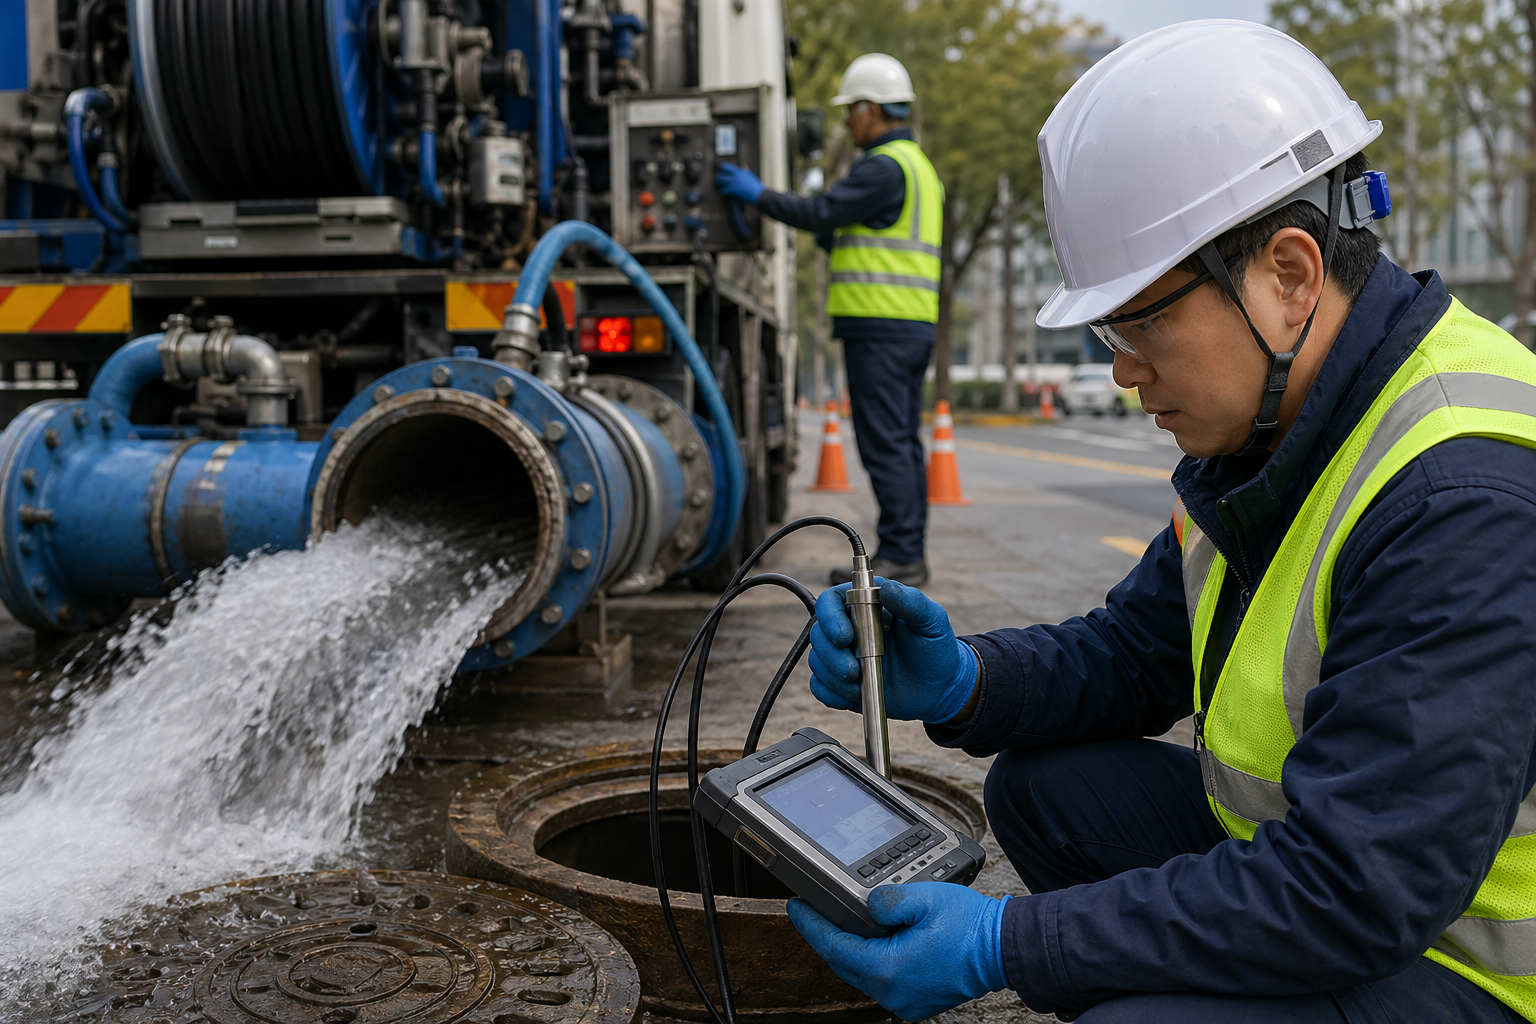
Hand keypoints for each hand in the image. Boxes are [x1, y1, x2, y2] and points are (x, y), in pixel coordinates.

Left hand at [715, 162, 765, 202]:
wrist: (758, 193)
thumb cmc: (756, 186)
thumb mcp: (751, 176)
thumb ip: (746, 171)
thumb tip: (744, 166)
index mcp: (740, 171)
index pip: (729, 167)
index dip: (724, 167)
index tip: (722, 167)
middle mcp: (736, 175)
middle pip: (723, 174)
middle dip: (719, 176)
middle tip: (717, 178)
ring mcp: (734, 182)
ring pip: (722, 181)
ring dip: (719, 183)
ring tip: (717, 185)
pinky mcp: (733, 189)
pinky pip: (724, 190)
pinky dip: (723, 191)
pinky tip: (722, 192)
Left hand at [788, 883, 1009, 1021]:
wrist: (1003, 948)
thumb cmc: (970, 926)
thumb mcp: (923, 897)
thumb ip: (886, 899)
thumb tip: (867, 904)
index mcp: (888, 969)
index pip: (833, 947)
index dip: (810, 925)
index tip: (795, 907)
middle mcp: (893, 993)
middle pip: (844, 963)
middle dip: (828, 936)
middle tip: (815, 910)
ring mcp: (905, 1001)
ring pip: (862, 973)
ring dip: (852, 948)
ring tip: (844, 920)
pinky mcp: (917, 1000)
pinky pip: (882, 979)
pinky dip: (873, 959)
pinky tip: (876, 939)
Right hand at [808, 579, 977, 723]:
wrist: (940, 688)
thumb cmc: (936, 648)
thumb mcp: (932, 621)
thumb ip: (912, 602)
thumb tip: (887, 588)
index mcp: (867, 605)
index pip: (832, 601)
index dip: (830, 617)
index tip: (844, 636)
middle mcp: (850, 628)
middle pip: (819, 634)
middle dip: (831, 655)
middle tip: (853, 670)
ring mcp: (845, 656)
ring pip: (817, 661)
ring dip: (832, 677)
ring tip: (858, 686)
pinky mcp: (842, 682)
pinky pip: (820, 687)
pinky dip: (831, 694)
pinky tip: (852, 696)